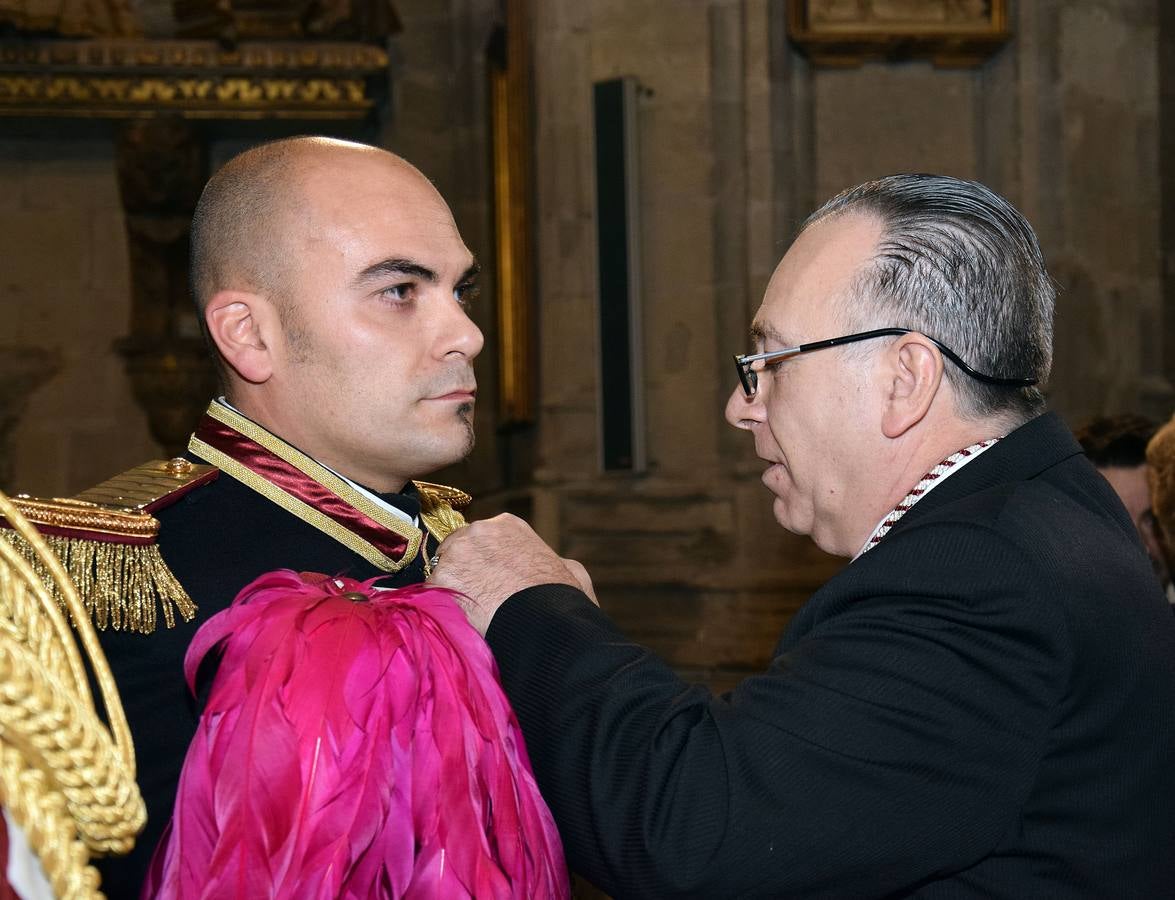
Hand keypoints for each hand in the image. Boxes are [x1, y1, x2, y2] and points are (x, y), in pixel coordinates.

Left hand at [428, 513, 595, 634]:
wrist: (544, 621)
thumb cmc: (561, 597)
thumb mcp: (570, 569)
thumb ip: (555, 560)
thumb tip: (558, 566)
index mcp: (507, 525)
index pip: (484, 539)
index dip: (484, 562)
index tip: (490, 581)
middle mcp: (478, 531)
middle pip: (458, 549)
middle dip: (463, 571)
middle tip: (476, 598)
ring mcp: (456, 553)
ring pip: (443, 570)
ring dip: (450, 589)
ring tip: (467, 614)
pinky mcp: (440, 579)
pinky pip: (431, 593)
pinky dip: (439, 607)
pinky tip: (456, 621)